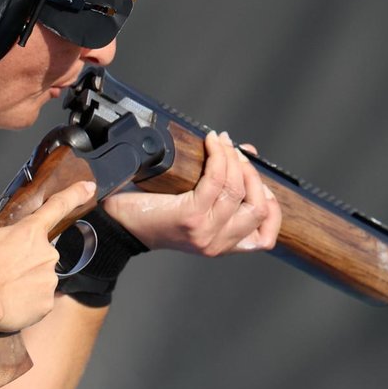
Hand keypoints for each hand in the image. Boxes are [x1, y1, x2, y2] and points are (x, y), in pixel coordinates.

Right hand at [0, 180, 95, 330]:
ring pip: (39, 279)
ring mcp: (49, 279)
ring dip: (24, 283)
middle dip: (23, 262)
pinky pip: (38, 302)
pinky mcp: (47, 303)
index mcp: (29, 232)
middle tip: (1, 271)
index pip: (58, 206)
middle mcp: (46, 253)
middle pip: (39, 255)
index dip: (75, 194)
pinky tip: (9, 304)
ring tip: (1, 289)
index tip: (88, 187)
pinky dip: (25, 304)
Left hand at [102, 131, 281, 255]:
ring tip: (222, 143)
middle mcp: (217, 244)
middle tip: (236, 152)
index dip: (271, 205)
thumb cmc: (151, 214)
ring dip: (234, 159)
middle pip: (257, 206)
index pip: (265, 236)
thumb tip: (246, 155)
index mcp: (222, 246)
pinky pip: (216, 181)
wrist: (116, 225)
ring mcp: (206, 232)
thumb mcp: (195, 208)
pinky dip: (218, 156)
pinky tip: (212, 142)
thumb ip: (221, 191)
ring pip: (238, 190)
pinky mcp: (191, 217)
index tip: (261, 182)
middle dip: (251, 173)